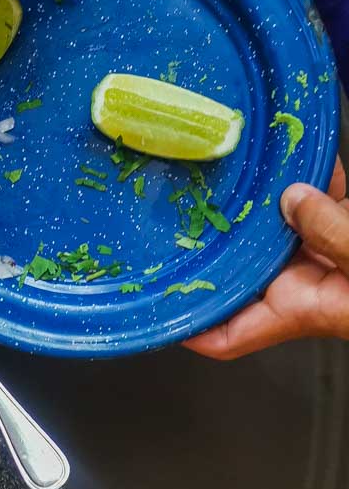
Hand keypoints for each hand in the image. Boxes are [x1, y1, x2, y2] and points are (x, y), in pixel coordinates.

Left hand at [186, 166, 348, 359]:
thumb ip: (331, 234)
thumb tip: (294, 199)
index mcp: (299, 309)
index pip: (229, 336)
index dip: (191, 327)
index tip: (159, 305)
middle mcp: (301, 286)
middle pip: (237, 272)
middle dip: (212, 245)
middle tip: (182, 214)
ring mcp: (318, 257)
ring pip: (269, 233)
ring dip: (255, 203)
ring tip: (228, 174)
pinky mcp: (342, 229)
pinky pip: (314, 203)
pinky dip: (307, 177)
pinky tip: (293, 152)